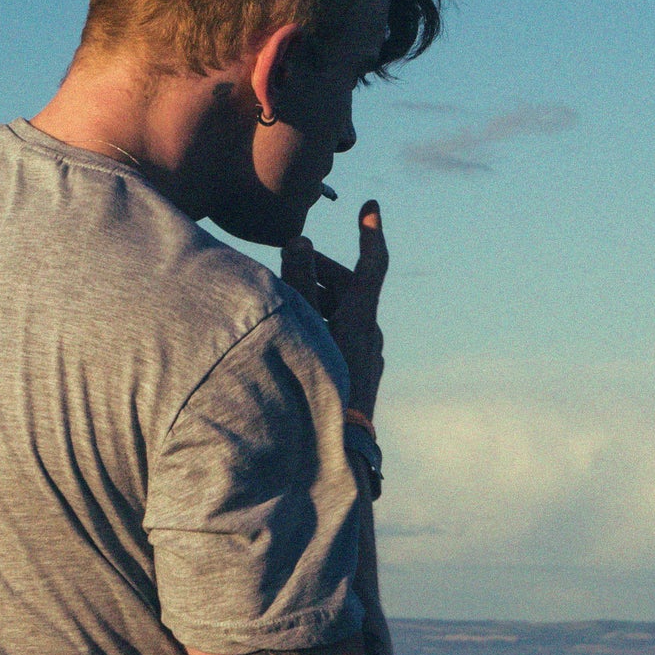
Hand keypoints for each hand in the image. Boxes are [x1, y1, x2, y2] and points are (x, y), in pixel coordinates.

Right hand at [281, 200, 386, 417]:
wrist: (340, 449)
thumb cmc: (318, 386)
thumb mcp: (303, 328)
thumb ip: (299, 284)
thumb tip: (300, 241)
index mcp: (362, 317)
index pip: (372, 263)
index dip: (370, 232)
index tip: (370, 205)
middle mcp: (369, 332)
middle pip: (347, 285)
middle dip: (317, 271)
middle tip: (284, 264)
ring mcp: (365, 354)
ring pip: (341, 310)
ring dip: (314, 298)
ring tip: (282, 302)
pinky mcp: (357, 371)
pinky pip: (340, 332)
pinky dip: (319, 320)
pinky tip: (294, 332)